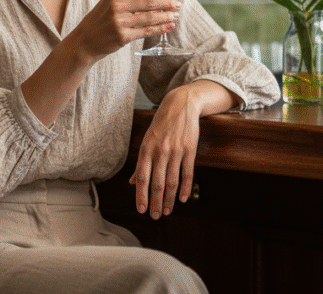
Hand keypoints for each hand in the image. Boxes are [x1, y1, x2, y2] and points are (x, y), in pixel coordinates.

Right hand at [73, 0, 178, 60]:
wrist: (85, 41)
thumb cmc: (101, 20)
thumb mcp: (111, 2)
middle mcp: (117, 5)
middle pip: (150, 2)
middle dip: (167, 2)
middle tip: (178, 3)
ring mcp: (119, 22)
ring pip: (150, 17)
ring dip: (166, 16)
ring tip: (176, 15)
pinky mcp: (122, 36)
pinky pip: (146, 31)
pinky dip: (160, 29)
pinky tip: (169, 26)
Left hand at [129, 85, 200, 219]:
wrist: (181, 105)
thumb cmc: (161, 125)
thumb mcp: (147, 140)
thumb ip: (141, 163)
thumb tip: (133, 182)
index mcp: (146, 149)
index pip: (142, 177)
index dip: (141, 195)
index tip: (141, 210)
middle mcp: (160, 151)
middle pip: (157, 183)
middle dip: (155, 202)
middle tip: (155, 216)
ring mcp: (176, 151)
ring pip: (171, 181)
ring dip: (168, 199)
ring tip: (166, 211)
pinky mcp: (190, 150)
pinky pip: (187, 173)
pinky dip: (185, 188)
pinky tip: (183, 199)